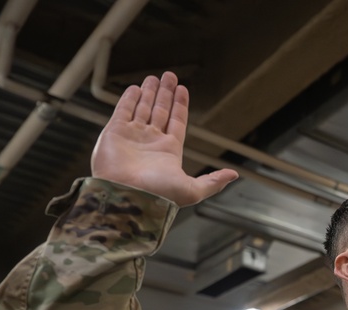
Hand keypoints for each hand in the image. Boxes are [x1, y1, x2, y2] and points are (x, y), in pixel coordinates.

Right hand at [90, 71, 237, 205]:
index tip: (183, 89)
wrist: (126, 197)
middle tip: (170, 75)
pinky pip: (123, 111)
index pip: (176, 121)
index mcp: (169, 151)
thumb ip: (212, 181)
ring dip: (149, 92)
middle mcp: (150, 142)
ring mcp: (132, 136)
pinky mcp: (114, 133)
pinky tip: (136, 88)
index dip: (180, 105)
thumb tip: (234, 175)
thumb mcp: (192, 190)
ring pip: (142, 108)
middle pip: (160, 111)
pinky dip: (129, 99)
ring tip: (154, 77)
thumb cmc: (158, 194)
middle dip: (165, 93)